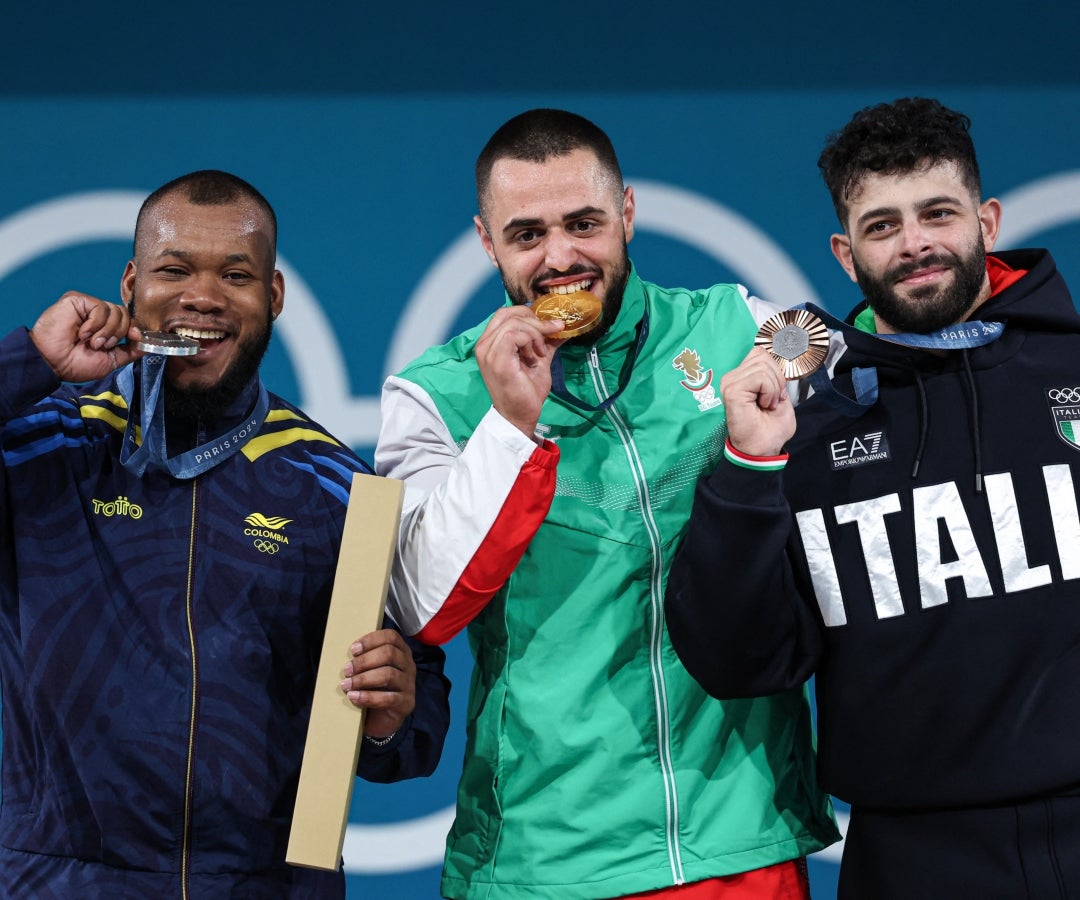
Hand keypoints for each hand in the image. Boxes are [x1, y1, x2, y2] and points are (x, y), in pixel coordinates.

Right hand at [29, 292, 141, 381]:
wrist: (54, 362)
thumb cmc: (77, 363)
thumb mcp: (111, 360)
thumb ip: (130, 351)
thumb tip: (147, 345)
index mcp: (105, 328)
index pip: (128, 321)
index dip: (134, 329)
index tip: (134, 338)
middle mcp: (98, 316)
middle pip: (125, 314)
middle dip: (118, 333)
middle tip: (102, 346)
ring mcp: (88, 307)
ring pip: (116, 311)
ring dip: (106, 331)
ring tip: (92, 342)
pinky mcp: (77, 300)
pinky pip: (100, 307)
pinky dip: (95, 324)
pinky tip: (82, 333)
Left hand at [339, 629, 416, 736]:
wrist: (382, 719)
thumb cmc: (374, 689)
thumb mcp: (370, 670)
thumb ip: (364, 659)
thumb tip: (345, 655)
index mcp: (401, 652)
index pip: (391, 637)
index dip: (371, 640)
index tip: (353, 650)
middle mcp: (408, 665)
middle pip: (389, 653)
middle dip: (364, 661)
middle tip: (346, 670)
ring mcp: (409, 684)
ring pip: (388, 674)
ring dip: (363, 679)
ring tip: (347, 685)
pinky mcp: (406, 703)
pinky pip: (388, 698)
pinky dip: (368, 697)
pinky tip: (354, 697)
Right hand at [475, 306, 564, 437]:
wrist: (520, 416)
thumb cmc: (526, 391)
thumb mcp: (538, 359)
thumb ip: (545, 341)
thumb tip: (561, 325)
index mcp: (490, 343)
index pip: (504, 313)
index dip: (527, 313)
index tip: (547, 326)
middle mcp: (484, 345)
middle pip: (508, 313)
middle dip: (534, 320)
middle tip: (550, 332)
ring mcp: (488, 352)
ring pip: (513, 323)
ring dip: (534, 333)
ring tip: (540, 351)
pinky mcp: (497, 359)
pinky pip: (514, 334)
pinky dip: (530, 340)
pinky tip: (535, 355)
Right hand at [720, 347, 795, 456]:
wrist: (762, 450)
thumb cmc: (769, 429)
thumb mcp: (780, 396)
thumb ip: (776, 376)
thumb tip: (778, 360)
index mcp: (742, 377)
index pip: (760, 352)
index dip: (775, 369)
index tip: (775, 392)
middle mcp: (732, 377)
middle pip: (762, 355)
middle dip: (776, 378)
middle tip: (772, 400)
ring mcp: (730, 383)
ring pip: (763, 365)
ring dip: (773, 387)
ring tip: (767, 404)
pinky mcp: (732, 390)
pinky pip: (760, 377)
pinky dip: (769, 391)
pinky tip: (763, 405)